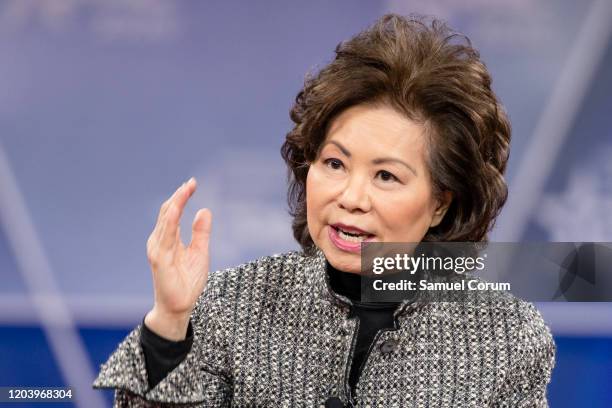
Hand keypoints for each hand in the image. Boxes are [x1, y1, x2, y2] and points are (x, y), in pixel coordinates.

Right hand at [144, 177, 211, 339]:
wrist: (180, 307)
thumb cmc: (187, 281)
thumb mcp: (200, 252)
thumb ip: (201, 232)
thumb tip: (204, 210)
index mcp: (168, 238)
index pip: (173, 212)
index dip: (181, 197)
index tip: (192, 184)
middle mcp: (159, 241)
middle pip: (168, 212)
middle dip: (179, 196)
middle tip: (192, 183)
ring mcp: (157, 250)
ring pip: (165, 220)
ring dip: (175, 203)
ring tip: (186, 189)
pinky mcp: (159, 260)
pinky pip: (165, 236)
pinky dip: (170, 221)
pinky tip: (177, 209)